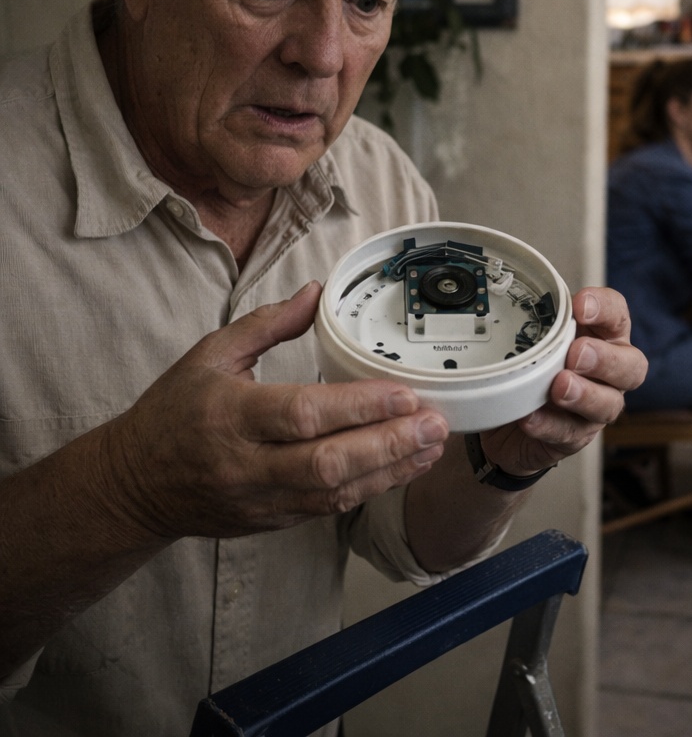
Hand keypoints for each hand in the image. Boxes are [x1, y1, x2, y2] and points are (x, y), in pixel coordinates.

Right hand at [106, 283, 448, 539]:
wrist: (134, 485)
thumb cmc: (174, 411)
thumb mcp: (211, 354)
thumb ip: (266, 322)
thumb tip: (316, 292)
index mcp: (230, 414)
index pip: (302, 413)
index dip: (358, 406)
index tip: (405, 393)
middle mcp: (246, 464)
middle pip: (326, 462)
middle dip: (388, 445)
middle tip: (436, 424)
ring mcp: (259, 500)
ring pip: (333, 493)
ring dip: (390, 471)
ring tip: (433, 447)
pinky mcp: (271, 521)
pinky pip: (327, 509)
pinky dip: (369, 489)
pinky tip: (402, 468)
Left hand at [479, 287, 645, 475]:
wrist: (508, 417)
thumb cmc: (531, 365)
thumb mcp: (533, 336)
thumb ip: (537, 318)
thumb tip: (516, 291)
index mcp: (602, 337)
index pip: (617, 315)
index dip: (605, 308)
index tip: (580, 306)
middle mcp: (609, 372)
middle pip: (631, 366)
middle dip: (606, 359)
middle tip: (577, 353)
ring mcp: (596, 408)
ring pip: (608, 404)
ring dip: (585, 394)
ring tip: (559, 387)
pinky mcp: (575, 437)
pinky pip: (568, 433)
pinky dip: (549, 424)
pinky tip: (531, 416)